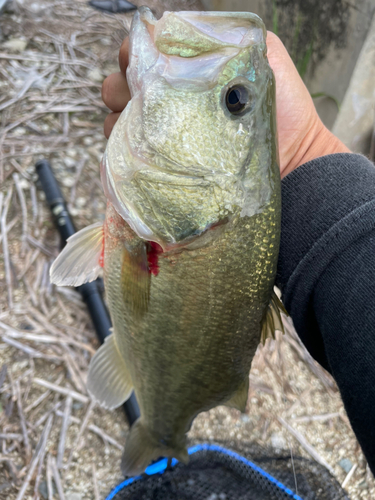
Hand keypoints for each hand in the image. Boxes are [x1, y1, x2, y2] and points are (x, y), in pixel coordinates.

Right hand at [102, 33, 349, 176]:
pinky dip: (124, 151)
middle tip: (135, 94)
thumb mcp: (266, 58)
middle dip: (120, 85)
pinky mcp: (169, 168)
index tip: (139, 58)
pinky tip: (138, 150)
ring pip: (121, 120)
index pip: (146, 55)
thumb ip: (230, 36)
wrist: (292, 164)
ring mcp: (170, 137)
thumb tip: (184, 26)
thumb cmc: (283, 111)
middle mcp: (174, 104)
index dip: (134, 52)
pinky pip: (132, 158)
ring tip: (138, 125)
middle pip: (124, 86)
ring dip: (120, 118)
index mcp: (189, 75)